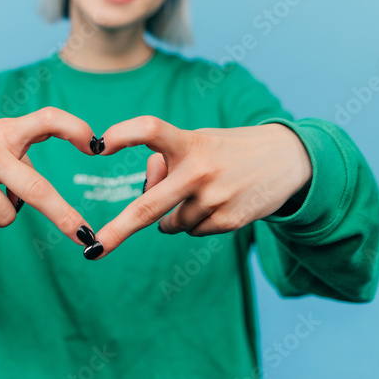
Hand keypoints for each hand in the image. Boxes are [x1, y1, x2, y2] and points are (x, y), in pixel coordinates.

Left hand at [89, 116, 312, 259]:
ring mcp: (215, 199)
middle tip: (94, 248)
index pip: (151, 130)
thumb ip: (167, 161)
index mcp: (189, 142)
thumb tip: (148, 193)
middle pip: (148, 207)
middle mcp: (200, 171)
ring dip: (176, 214)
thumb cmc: (226, 149)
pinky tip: (219, 202)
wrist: (285, 159)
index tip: (99, 145)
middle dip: (117, 231)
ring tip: (205, 191)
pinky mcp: (229, 221)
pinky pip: (194, 231)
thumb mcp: (198, 142)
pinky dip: (198, 222)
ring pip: (171, 224)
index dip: (123, 135)